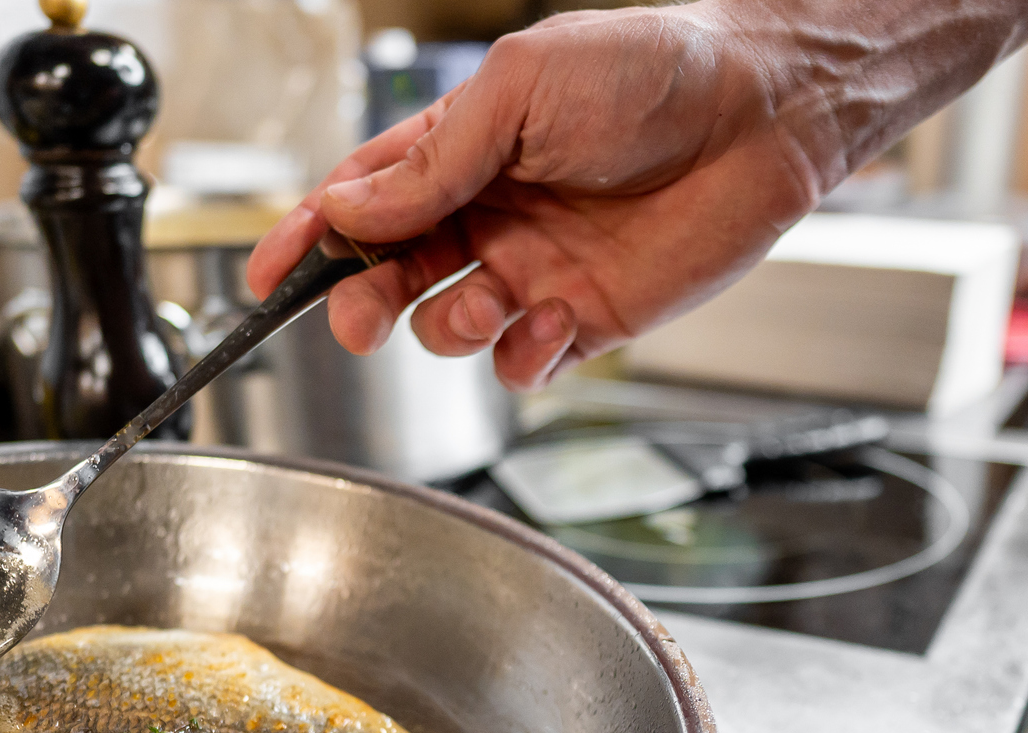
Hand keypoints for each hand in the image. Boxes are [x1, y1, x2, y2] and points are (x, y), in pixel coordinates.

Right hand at [247, 0, 1027, 390]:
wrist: (762, 112)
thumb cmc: (649, 71)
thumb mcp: (520, 89)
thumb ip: (433, 159)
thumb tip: (351, 206)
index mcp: (458, 154)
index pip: (360, 202)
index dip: (306, 238)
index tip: (265, 275)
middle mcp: (487, 216)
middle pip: (388, 277)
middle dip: (360, 300)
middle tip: (358, 311)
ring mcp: (532, 271)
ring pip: (446, 328)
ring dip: (445, 327)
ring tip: (485, 301)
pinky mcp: (585, 321)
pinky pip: (521, 366)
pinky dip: (520, 358)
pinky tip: (550, 323)